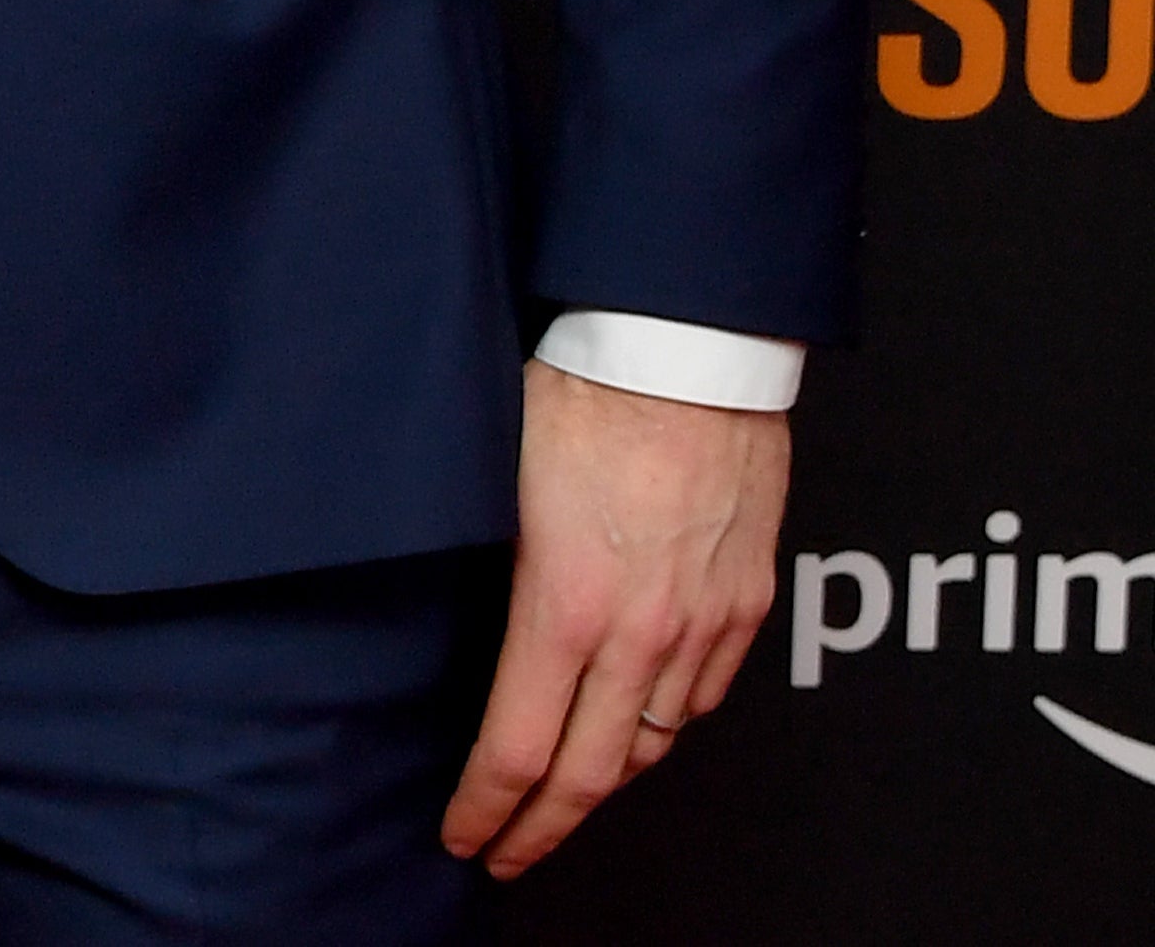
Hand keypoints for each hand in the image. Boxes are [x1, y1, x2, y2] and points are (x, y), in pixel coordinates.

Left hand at [440, 362, 785, 877]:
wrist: (686, 349)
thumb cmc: (579, 389)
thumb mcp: (494, 478)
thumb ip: (488, 566)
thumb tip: (457, 614)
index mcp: (564, 606)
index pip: (516, 749)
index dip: (485, 808)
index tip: (463, 837)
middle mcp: (640, 633)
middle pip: (590, 774)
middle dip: (541, 828)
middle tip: (506, 853)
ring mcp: (701, 626)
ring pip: (652, 743)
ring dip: (602, 780)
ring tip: (562, 796)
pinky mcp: (745, 605)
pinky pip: (701, 697)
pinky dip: (662, 726)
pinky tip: (633, 725)